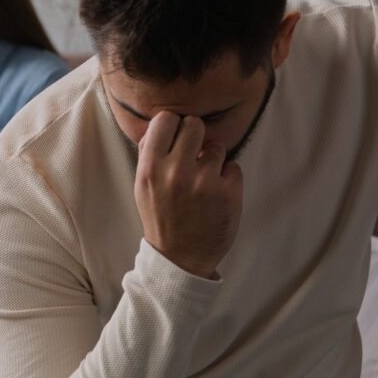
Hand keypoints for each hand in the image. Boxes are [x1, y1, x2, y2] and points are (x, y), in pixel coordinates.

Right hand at [134, 112, 243, 278]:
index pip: (166, 119)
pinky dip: (228, 178)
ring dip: (214, 159)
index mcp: (151, 169)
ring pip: (217, 145)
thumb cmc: (161, 216)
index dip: (173, 126)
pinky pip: (234, 166)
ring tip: (204, 181)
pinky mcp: (228, 194)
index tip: (176, 138)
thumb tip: (162, 121)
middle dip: (196, 137)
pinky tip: (216, 195)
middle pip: (195, 125)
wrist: (179, 258)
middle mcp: (177, 172)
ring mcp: (205, 183)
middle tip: (194, 155)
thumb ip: (149, 152)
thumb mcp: (143, 185)